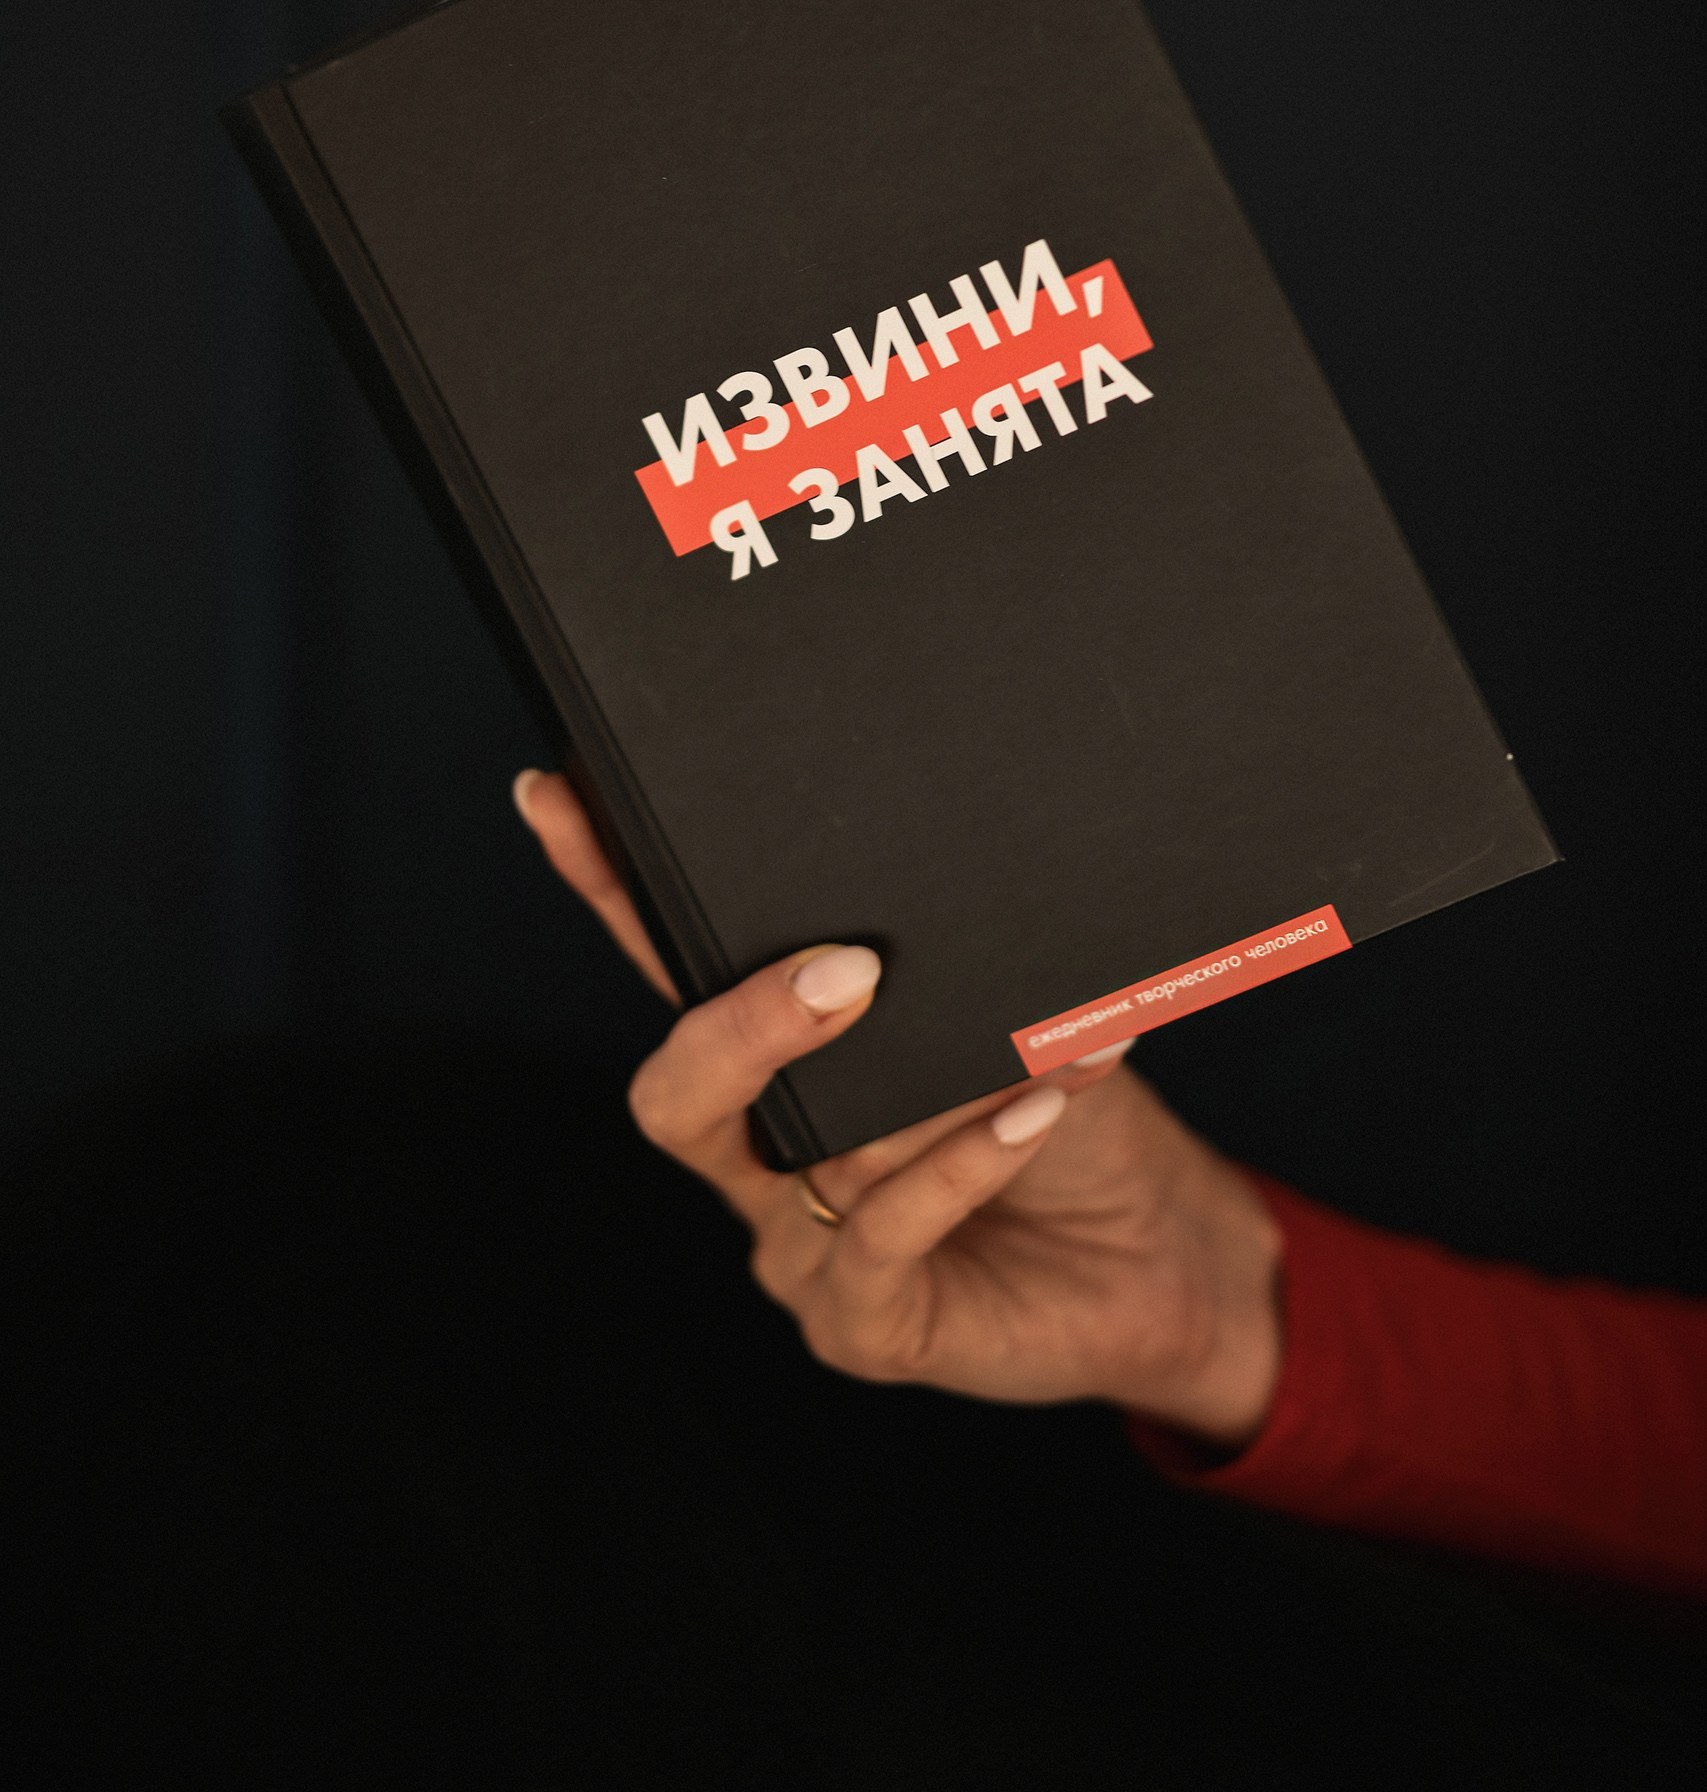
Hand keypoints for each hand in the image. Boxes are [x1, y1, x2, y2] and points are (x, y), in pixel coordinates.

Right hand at [513, 769, 1283, 1447]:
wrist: (1171, 1256)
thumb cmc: (1077, 1120)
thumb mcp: (1004, 1025)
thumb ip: (933, 993)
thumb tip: (883, 952)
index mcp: (779, 1068)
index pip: (676, 971)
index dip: (608, 890)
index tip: (561, 796)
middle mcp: (763, 1160)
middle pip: (677, 1095)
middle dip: (735, 1026)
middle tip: (841, 970)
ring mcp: (800, 1250)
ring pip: (794, 1165)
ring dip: (921, 1099)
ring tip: (1021, 1049)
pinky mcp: (862, 1327)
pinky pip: (880, 1242)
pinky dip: (960, 1167)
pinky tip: (1032, 1114)